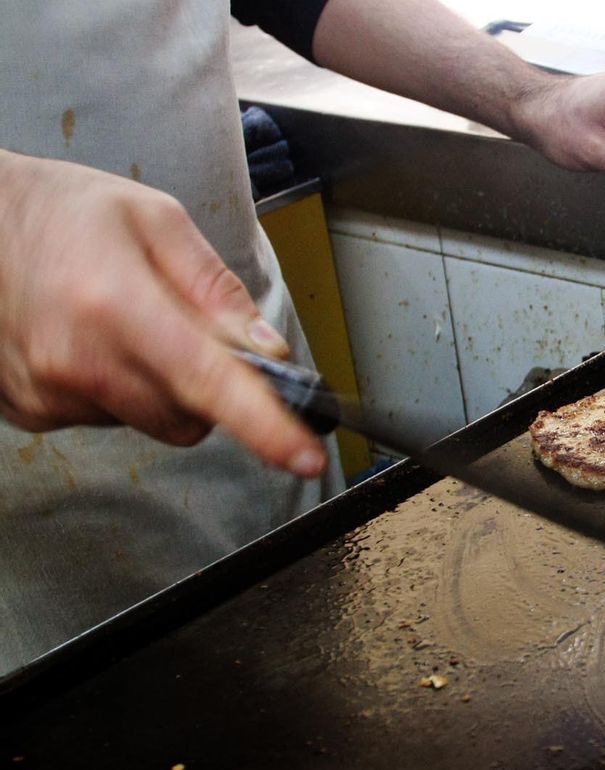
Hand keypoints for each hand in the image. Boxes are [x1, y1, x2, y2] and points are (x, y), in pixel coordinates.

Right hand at [0, 151, 325, 476]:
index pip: (209, 382)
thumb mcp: (155, 220)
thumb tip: (265, 347)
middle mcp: (77, 359)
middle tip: (188, 332)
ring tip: (122, 322)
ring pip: (150, 421)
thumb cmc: (59, 212)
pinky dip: (116, 388)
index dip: (266, 426)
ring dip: (159, 386)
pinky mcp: (32, 411)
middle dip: (208, 388)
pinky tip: (90, 340)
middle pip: (189, 418)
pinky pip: (107, 418)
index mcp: (115, 305)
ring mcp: (49, 393)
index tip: (304, 454)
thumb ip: (216, 288)